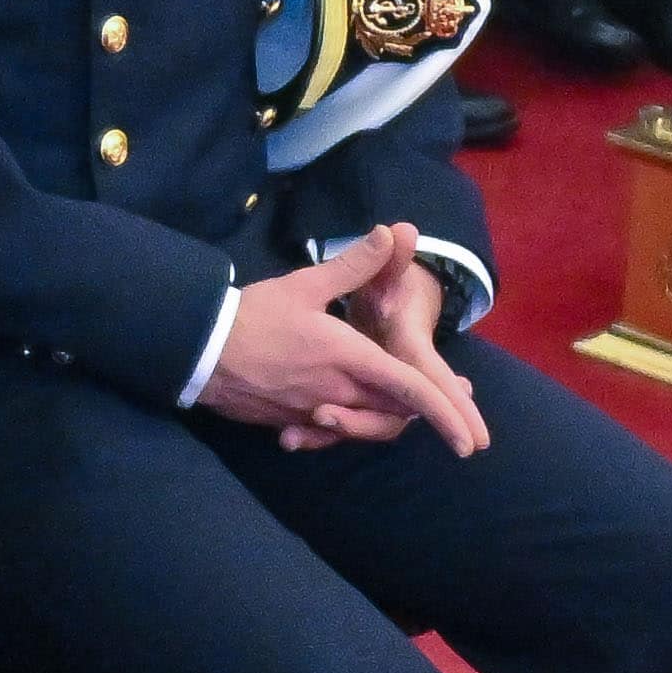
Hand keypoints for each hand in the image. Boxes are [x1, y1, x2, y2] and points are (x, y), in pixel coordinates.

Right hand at [193, 234, 485, 450]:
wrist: (199, 350)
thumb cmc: (254, 315)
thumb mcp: (305, 284)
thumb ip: (353, 264)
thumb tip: (391, 232)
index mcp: (349, 359)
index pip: (410, 391)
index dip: (446, 413)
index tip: (471, 440)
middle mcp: (338, 394)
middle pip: (394, 416)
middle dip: (428, 415)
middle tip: (457, 411)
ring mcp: (312, 413)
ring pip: (365, 426)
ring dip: (388, 419)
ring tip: (407, 407)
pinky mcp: (290, 422)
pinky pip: (330, 433)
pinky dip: (346, 426)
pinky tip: (340, 417)